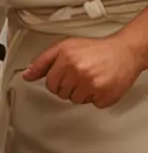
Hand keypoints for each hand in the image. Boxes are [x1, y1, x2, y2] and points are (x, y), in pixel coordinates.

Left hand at [23, 32, 145, 107]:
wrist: (124, 52)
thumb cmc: (95, 49)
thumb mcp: (64, 48)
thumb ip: (42, 62)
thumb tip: (26, 75)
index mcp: (66, 59)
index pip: (49, 84)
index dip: (56, 81)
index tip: (64, 76)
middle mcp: (78, 72)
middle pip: (62, 93)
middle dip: (68, 86)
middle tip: (80, 76)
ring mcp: (92, 85)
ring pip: (76, 100)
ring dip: (82, 93)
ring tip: (91, 79)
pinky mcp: (105, 95)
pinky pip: (93, 104)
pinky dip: (96, 98)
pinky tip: (100, 85)